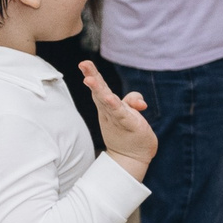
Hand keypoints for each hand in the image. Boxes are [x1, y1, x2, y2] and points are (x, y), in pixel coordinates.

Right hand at [80, 60, 157, 179]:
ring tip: (90, 80)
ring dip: (99, 90)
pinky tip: (109, 98)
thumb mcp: (130, 113)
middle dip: (92, 76)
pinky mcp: (129, 125)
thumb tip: (139, 102)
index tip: (84, 63)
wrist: (131, 159)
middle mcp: (109, 111)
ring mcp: (117, 118)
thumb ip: (133, 101)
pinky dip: (114, 105)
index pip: (100, 88)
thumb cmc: (129, 133)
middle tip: (83, 64)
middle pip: (99, 91)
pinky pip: (120, 113)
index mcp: (108, 106)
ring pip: (107, 101)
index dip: (93, 75)